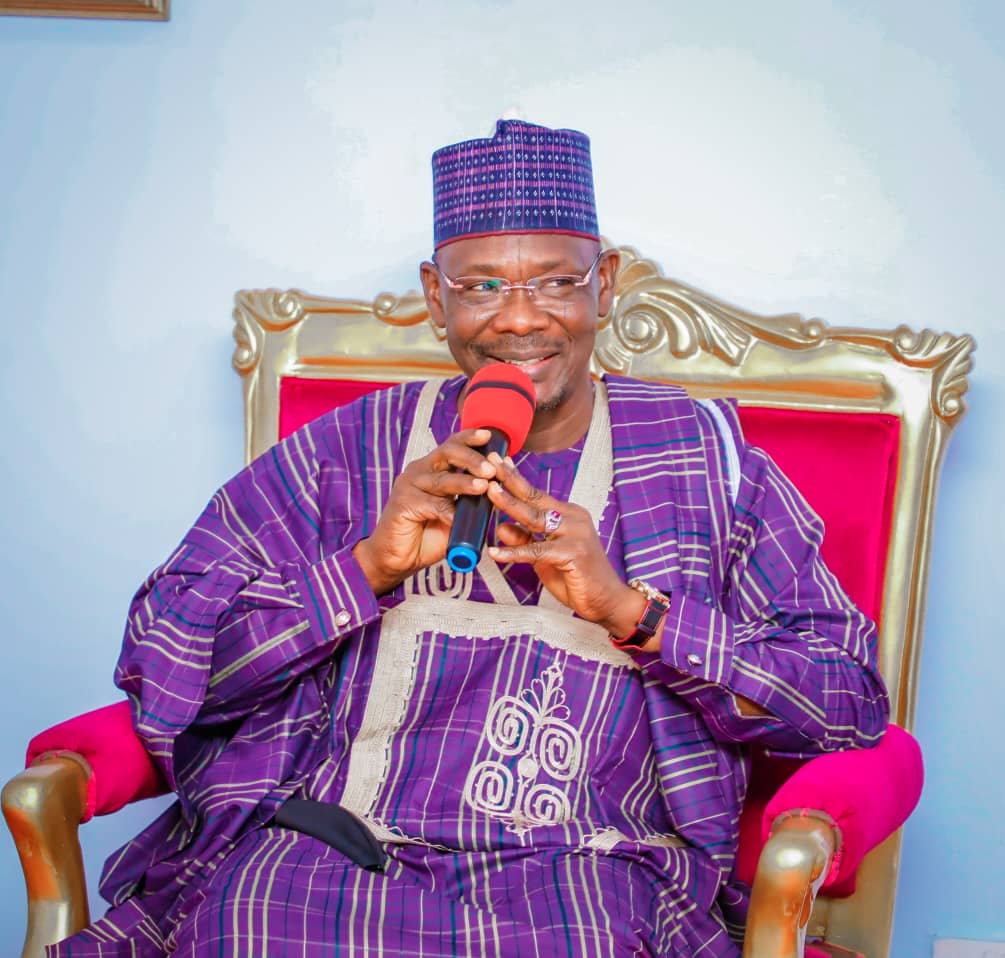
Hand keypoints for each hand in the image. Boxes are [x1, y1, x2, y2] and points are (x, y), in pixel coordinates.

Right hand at [352, 428, 496, 595]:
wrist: (398, 559)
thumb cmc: (427, 535)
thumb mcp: (455, 515)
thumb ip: (471, 503)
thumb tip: (498, 492)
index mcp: (432, 469)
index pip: (452, 445)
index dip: (469, 439)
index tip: (488, 436)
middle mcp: (420, 471)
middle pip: (447, 453)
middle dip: (472, 459)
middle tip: (491, 469)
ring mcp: (409, 485)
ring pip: (442, 480)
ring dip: (465, 483)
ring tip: (483, 486)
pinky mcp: (403, 503)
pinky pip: (432, 505)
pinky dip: (449, 513)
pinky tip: (459, 520)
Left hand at [484, 456, 644, 633]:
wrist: (606, 601)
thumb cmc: (579, 578)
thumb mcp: (544, 557)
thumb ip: (525, 541)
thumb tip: (501, 527)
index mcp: (568, 515)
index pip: (536, 494)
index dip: (515, 479)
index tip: (498, 462)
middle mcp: (573, 519)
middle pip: (534, 498)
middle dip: (510, 480)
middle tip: (490, 463)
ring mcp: (575, 534)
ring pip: (535, 518)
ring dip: (510, 504)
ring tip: (490, 492)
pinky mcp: (572, 553)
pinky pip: (536, 551)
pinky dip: (514, 552)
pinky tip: (495, 551)